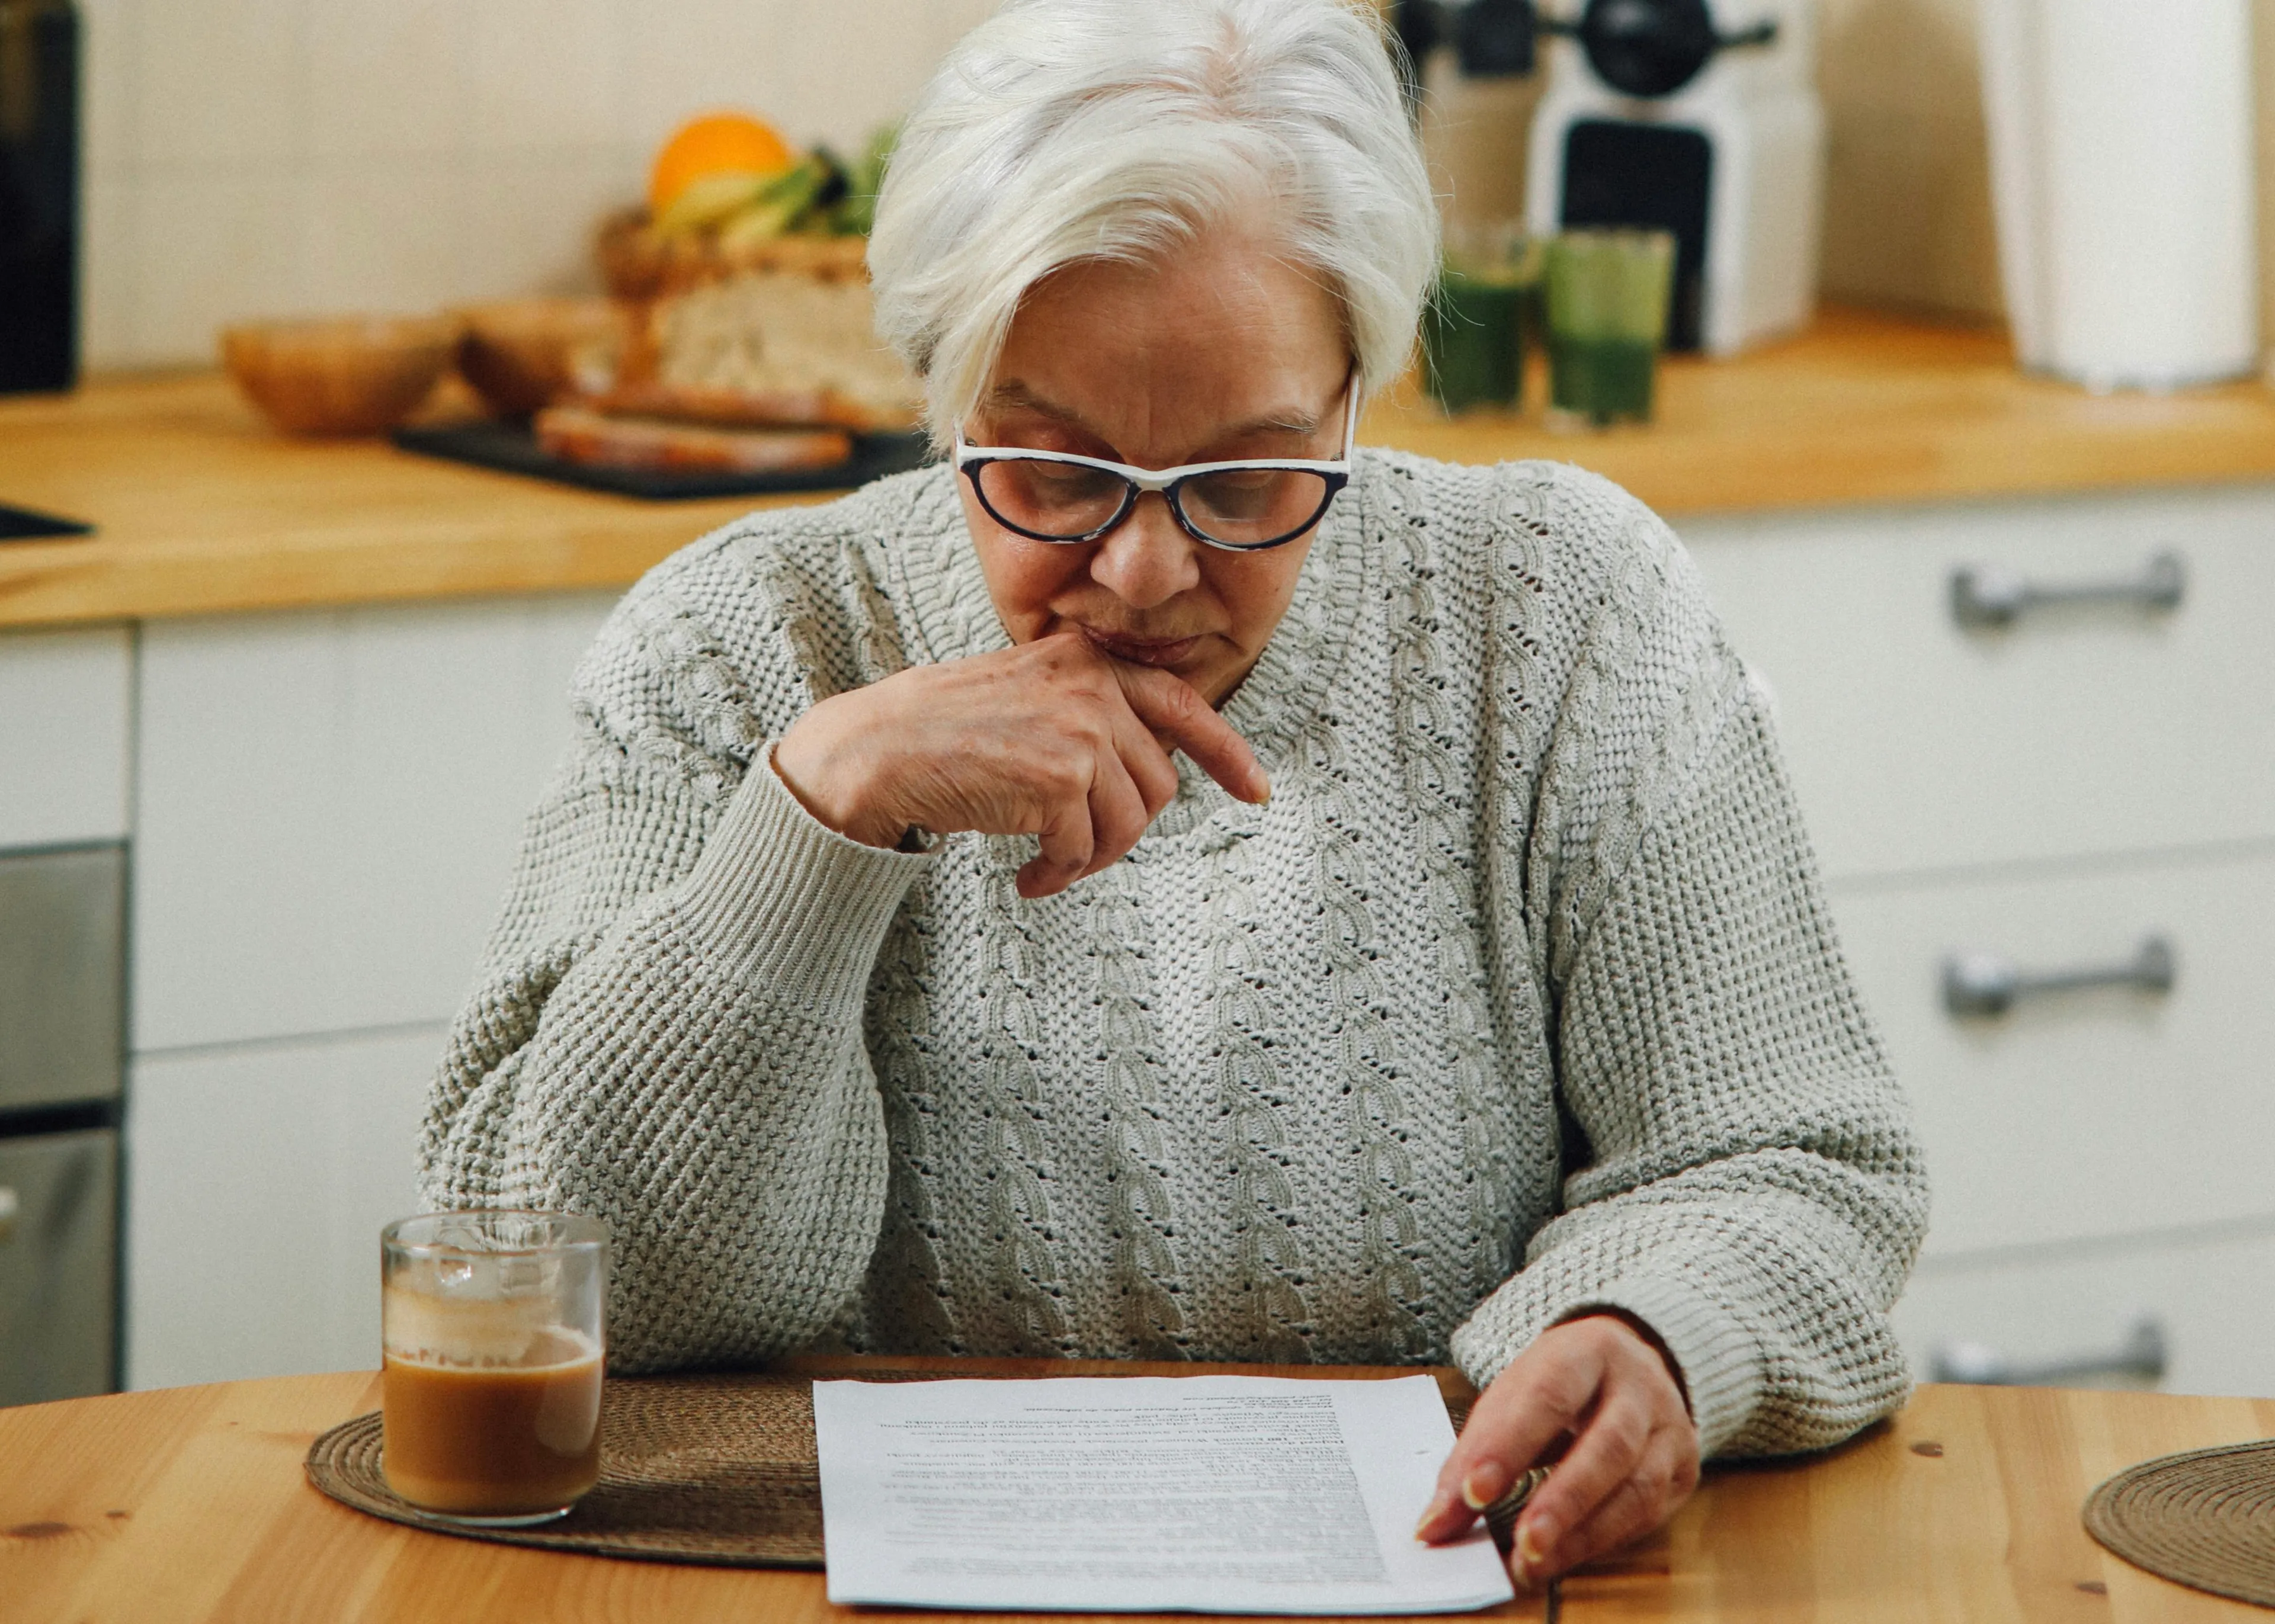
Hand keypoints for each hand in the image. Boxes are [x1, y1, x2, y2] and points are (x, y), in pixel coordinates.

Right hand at [772, 631, 1269, 897]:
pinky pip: (1087, 848)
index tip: (1256, 791)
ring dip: (1091, 858)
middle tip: (1077, 853)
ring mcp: (1080, 730)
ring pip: (1130, 821)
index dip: (1228, 753)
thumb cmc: (940, 734)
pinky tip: (1027, 880)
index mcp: (1086, 660)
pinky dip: (1061, 875)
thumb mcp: (1025, 697)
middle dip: (1124, 830)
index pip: (1182, 707)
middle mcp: (1092, 687)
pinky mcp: (1061, 778)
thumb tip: (1147, 773)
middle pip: (1157, 783)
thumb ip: (1086, 715)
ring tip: (1049, 868)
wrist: (875, 752)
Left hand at [1417, 1313, 1698, 1588]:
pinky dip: (1603, 1540)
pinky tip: (1567, 1555)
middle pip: (1608, 1444)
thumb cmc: (1559, 1383)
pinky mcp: (1684, 1467)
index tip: (1473, 1492)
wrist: (1628, 1361)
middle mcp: (1638, 1385)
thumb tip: (1435, 1525)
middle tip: (1522, 1543)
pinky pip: (1650, 1513)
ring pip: (1638, 1487)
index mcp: (1585, 1350)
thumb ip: (1472, 1457)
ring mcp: (1670, 1426)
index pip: (1547, 1395)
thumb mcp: (1511, 1396)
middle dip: (1562, 1500)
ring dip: (1583, 1533)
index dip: (1510, 1446)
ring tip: (1536, 1561)